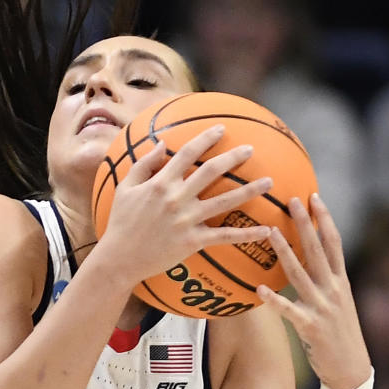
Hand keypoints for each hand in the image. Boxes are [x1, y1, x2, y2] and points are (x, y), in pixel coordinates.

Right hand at [99, 125, 273, 286]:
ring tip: (269, 182)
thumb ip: (143, 164)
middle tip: (250, 150)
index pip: (188, 153)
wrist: (119, 259)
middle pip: (212, 171)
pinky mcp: (193, 241)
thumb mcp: (125, 189)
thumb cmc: (120, 223)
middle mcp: (177, 198)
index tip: (221, 129)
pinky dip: (246, 235)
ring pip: (225, 201)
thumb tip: (162, 145)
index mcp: (161, 183)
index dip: (206, 138)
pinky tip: (265, 231)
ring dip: (250, 190)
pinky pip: (224, 236)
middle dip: (234, 157)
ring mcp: (187, 220)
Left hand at [257, 194, 371, 388]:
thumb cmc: (339, 335)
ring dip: (284, 251)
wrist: (350, 369)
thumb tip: (305, 264)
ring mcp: (322, 307)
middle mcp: (333, 289)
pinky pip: (288, 310)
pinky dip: (274, 300)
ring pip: (299, 273)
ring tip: (269, 231)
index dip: (324, 218)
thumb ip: (325, 282)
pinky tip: (259, 290)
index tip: (313, 196)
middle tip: (291, 200)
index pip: (334, 242)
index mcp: (341, 281)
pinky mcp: (310, 327)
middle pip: (317, 250)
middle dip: (304, 223)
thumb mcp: (338, 303)